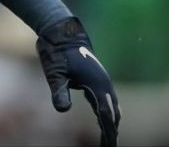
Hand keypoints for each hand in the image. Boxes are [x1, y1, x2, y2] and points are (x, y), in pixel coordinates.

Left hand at [36, 17, 120, 146]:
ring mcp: (102, 81)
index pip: (105, 115)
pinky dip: (108, 113)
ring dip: (112, 123)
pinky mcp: (97, 80)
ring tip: (109, 138)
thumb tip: (63, 110)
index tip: (108, 145)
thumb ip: (59, 91)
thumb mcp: (55, 73)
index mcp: (97, 85)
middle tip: (109, 146)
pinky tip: (104, 120)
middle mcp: (104, 84)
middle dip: (112, 132)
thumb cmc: (57, 52)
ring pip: (113, 107)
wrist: (62, 33)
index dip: (108, 133)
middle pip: (113, 114)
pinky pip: (107, 101)